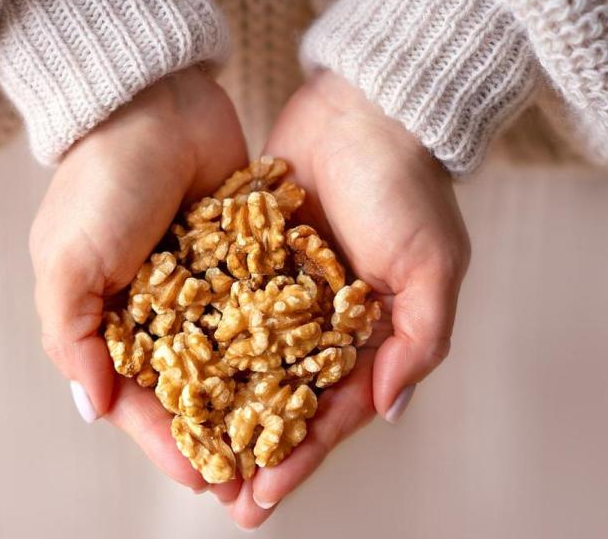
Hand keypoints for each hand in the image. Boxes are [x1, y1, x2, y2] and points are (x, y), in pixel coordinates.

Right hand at [29, 66, 247, 502]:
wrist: (155, 103)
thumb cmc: (101, 183)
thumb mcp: (67, 262)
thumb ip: (74, 337)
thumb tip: (93, 409)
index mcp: (108, 319)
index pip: (137, 399)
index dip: (167, 442)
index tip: (203, 479)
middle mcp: (158, 311)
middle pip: (191, 392)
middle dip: (218, 437)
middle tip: (252, 484)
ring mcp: (204, 287)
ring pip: (232, 362)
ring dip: (254, 405)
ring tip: (287, 447)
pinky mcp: (243, 259)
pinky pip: (262, 313)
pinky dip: (279, 348)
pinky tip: (307, 382)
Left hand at [228, 71, 470, 528]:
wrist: (366, 108)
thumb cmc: (408, 186)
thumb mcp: (433, 265)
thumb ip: (417, 340)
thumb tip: (388, 410)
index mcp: (369, 335)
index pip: (333, 411)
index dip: (300, 457)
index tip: (263, 497)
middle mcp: (323, 323)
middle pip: (285, 402)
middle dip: (255, 452)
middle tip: (221, 498)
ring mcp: (283, 293)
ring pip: (249, 367)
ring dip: (223, 413)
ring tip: (191, 456)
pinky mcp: (248, 258)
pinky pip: (223, 311)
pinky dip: (202, 346)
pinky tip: (174, 380)